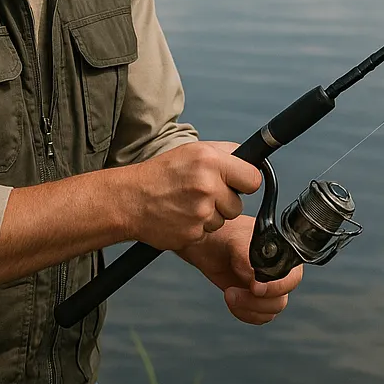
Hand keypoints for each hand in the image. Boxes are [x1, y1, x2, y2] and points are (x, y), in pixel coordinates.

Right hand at [121, 141, 262, 250]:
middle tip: (201, 193)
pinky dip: (197, 227)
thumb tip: (253, 161)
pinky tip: (180, 215)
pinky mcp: (193, 233)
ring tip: (187, 203)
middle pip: (238, 204)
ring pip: (223, 220)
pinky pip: (208, 233)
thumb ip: (226, 154)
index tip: (237, 183)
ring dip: (210, 215)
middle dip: (224, 201)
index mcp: (210, 161)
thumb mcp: (192, 150)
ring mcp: (200, 212)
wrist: (129, 199)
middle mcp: (207, 185)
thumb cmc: (160, 174)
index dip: (245, 182)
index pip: (253, 179)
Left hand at [179, 214, 303, 324]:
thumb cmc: (224, 233)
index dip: (276, 287)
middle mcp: (279, 273)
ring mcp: (267, 287)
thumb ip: (248, 260)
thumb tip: (256, 280)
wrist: (207, 242)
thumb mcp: (236, 242)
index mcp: (283, 255)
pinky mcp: (254, 298)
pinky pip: (258, 316)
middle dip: (256, 301)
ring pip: (270, 311)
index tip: (254, 287)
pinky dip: (244, 313)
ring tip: (229, 294)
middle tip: (232, 292)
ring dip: (248, 308)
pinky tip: (231, 300)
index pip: (292, 278)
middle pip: (280, 300)